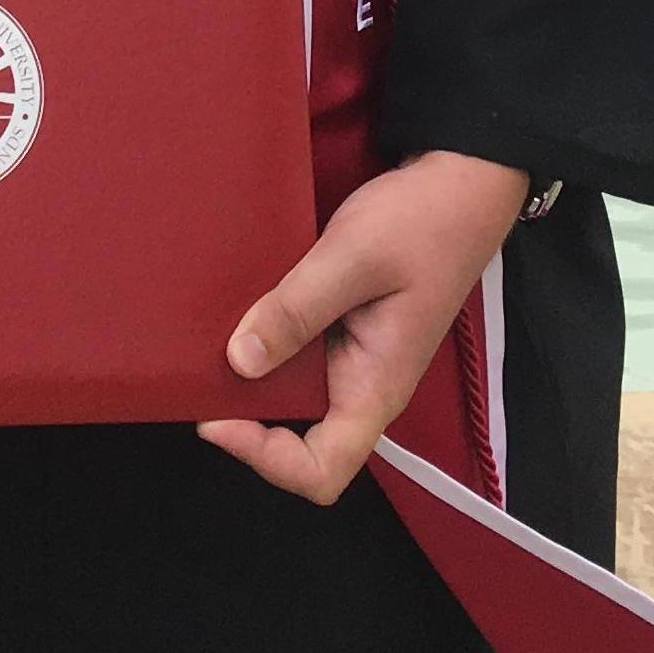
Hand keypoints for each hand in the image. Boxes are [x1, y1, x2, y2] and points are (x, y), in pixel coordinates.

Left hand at [198, 149, 528, 506]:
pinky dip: (263, 336)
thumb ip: (298, 309)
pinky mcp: (342, 324)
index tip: (215, 417)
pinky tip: (235, 307)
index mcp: (375, 388)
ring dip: (248, 374)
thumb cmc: (423, 222)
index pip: (322, 470)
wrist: (459, 183)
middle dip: (244, 415)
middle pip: (298, 438)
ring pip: (291, 391)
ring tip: (203, 340)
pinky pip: (295, 348)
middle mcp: (361, 383)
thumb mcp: (353, 258)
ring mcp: (352, 354)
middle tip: (193, 373)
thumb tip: (239, 361)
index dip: (265, 457)